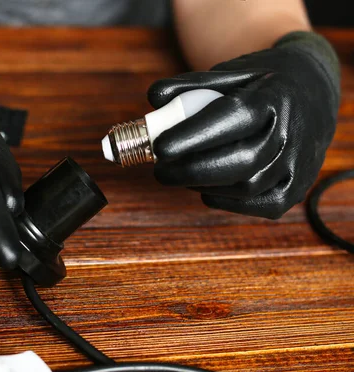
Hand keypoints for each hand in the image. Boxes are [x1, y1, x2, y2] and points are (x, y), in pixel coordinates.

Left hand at [147, 32, 339, 218]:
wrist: (311, 92)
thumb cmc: (259, 84)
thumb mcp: (230, 73)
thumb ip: (190, 85)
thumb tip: (154, 98)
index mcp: (273, 97)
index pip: (233, 118)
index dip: (193, 136)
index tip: (159, 148)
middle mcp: (292, 132)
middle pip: (239, 162)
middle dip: (191, 170)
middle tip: (160, 170)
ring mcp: (298, 163)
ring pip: (246, 187)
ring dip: (204, 185)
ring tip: (181, 174)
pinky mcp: (297, 187)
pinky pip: (258, 204)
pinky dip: (225, 200)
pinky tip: (206, 188)